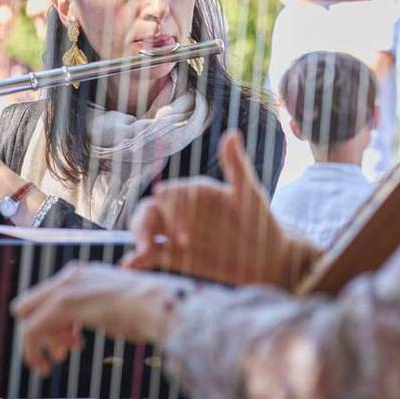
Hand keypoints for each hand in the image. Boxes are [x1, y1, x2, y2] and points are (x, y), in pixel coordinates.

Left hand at [10, 262, 191, 376]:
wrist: (161, 306)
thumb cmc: (149, 311)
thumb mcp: (116, 307)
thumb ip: (96, 310)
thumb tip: (85, 327)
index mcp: (83, 274)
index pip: (48, 298)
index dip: (54, 324)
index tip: (73, 343)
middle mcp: (70, 276)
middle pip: (28, 306)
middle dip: (41, 332)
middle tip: (63, 353)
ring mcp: (66, 287)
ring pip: (26, 319)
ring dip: (37, 345)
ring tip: (56, 362)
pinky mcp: (63, 303)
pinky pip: (32, 330)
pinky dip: (33, 351)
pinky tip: (48, 366)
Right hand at [124, 131, 317, 288]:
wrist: (268, 258)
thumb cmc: (260, 221)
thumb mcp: (249, 193)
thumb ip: (236, 165)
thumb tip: (232, 133)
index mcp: (193, 192)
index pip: (169, 195)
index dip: (170, 211)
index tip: (184, 232)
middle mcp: (180, 210)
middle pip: (149, 211)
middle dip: (145, 224)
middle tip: (151, 243)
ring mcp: (175, 233)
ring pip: (145, 229)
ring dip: (140, 238)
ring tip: (144, 252)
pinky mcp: (175, 256)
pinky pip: (151, 255)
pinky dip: (138, 259)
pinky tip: (131, 265)